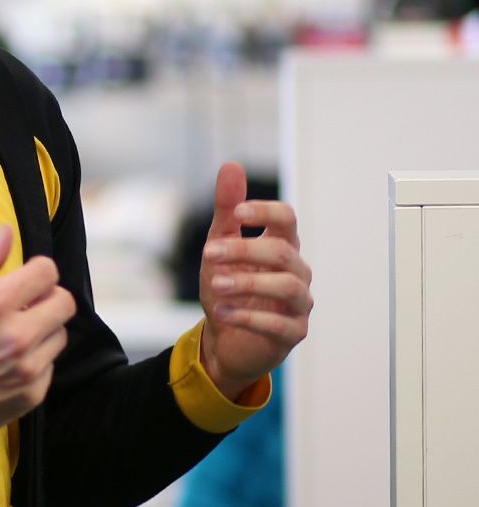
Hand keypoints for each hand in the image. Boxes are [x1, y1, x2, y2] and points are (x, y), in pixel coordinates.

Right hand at [0, 225, 78, 452]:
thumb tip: (7, 231)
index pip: (47, 272)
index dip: (37, 270)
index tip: (25, 278)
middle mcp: (18, 336)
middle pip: (64, 302)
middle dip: (46, 298)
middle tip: (23, 306)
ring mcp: (29, 368)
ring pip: (60, 334)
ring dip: (42, 330)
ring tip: (12, 337)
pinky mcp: (33, 393)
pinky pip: (50, 364)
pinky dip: (35, 359)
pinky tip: (7, 363)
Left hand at [197, 161, 311, 399]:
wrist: (226, 339)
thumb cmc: (229, 288)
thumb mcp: (220, 246)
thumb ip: (227, 211)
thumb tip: (231, 166)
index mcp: (282, 246)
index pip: (287, 219)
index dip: (265, 212)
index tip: (237, 212)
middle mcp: (296, 272)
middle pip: (282, 252)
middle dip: (244, 250)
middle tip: (209, 253)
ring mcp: (298, 304)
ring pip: (287, 287)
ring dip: (248, 283)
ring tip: (216, 285)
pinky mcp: (292, 333)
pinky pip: (278, 324)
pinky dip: (249, 317)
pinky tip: (222, 312)